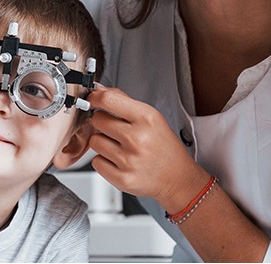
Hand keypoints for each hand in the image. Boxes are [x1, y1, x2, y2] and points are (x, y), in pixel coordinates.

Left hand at [88, 87, 199, 205]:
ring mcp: (129, 160)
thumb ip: (124, 102)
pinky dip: (104, 161)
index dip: (95, 98)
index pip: (108, 100)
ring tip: (119, 147)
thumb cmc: (164, 147)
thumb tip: (99, 91)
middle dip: (102, 122)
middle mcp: (137, 139)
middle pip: (97, 120)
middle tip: (115, 129)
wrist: (177, 177)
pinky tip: (119, 161)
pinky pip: (96, 162)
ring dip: (102, 143)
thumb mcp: (152, 117)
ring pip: (94, 142)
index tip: (93, 100)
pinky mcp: (122, 178)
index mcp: (146, 119)